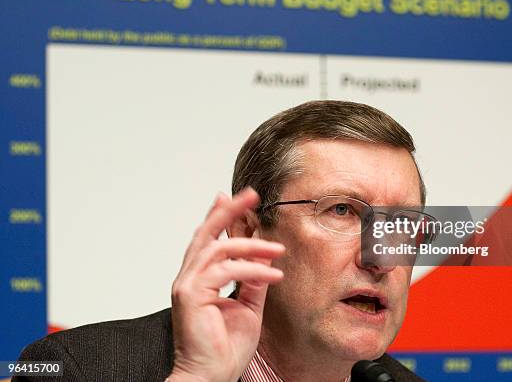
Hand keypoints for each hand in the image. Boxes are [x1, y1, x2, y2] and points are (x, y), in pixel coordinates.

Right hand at [169, 188, 284, 381]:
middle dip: (229, 210)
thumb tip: (263, 261)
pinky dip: (252, 270)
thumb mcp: (248, 308)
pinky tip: (272, 274)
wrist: (211, 376)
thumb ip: (252, 282)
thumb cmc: (224, 348)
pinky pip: (226, 271)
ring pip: (219, 248)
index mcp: (199, 279)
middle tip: (250, 195)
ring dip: (250, 244)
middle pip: (207, 233)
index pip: (208, 239)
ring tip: (276, 248)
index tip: (234, 197)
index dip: (220, 215)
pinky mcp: (192, 295)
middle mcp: (189, 278)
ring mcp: (188, 285)